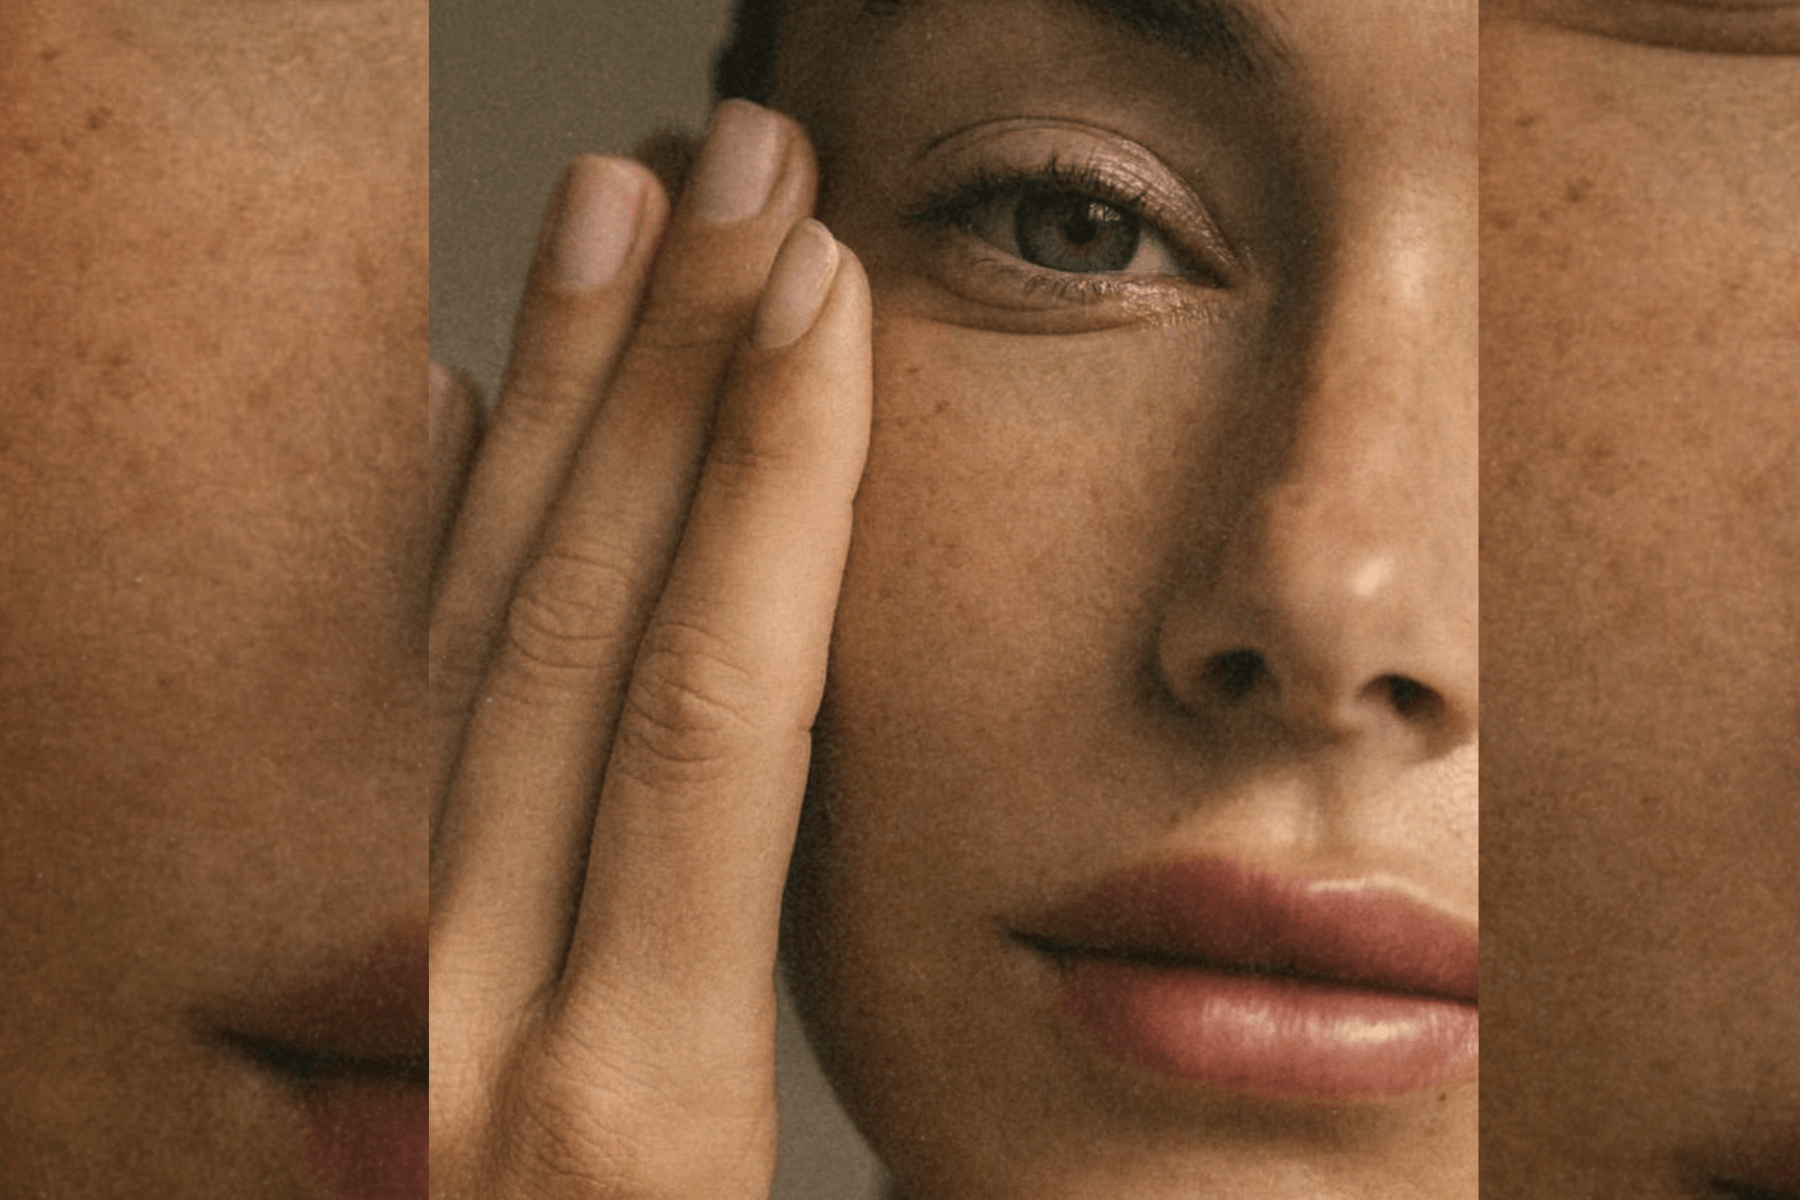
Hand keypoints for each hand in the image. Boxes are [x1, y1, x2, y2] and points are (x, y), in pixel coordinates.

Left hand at [427, 101, 871, 1199]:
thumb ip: (795, 1129)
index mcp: (623, 1118)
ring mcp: (416, 984)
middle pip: (570, 638)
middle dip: (664, 376)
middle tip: (734, 164)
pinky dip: (429, 534)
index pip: (701, 730)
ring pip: (461, 644)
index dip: (766, 495)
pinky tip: (470, 399)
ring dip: (553, 400)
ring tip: (611, 202)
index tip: (823, 295)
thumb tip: (914, 883)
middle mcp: (483, 1018)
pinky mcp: (396, 977)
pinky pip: (385, 714)